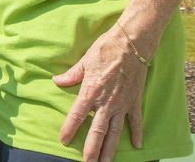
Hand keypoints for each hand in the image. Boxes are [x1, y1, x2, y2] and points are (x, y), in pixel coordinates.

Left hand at [52, 26, 149, 161]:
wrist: (132, 43)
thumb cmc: (106, 49)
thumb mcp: (84, 61)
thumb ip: (71, 75)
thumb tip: (57, 81)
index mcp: (91, 91)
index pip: (77, 115)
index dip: (69, 129)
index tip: (63, 140)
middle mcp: (106, 102)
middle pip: (98, 131)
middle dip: (92, 149)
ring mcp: (122, 104)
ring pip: (115, 132)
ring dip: (110, 149)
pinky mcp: (134, 101)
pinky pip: (135, 121)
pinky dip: (136, 133)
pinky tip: (137, 145)